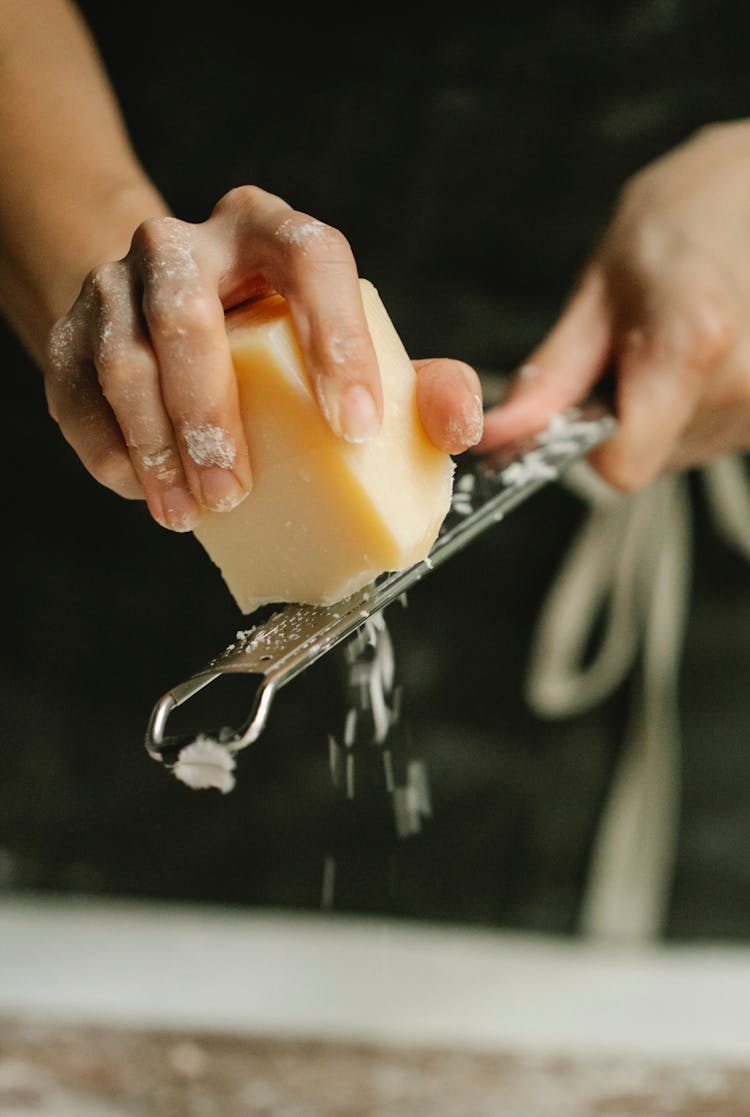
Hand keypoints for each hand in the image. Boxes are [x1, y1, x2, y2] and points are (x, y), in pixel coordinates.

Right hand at [45, 185, 482, 530]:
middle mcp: (190, 244)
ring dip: (155, 444)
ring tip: (190, 513)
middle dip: (211, 412)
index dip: (335, 339)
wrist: (166, 312)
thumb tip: (459, 426)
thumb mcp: (351, 347)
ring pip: (127, 357)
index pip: (311, 260)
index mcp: (273, 233)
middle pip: (188, 313)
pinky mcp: (75, 330)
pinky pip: (80, 390)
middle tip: (237, 492)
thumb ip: (417, 385)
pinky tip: (143, 491)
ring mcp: (120, 281)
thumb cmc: (277, 339)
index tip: (354, 425)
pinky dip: (109, 449)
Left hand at [478, 120, 749, 489]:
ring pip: (677, 451)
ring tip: (671, 345)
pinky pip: (705, 436)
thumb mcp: (594, 295)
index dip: (590, 442)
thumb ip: (548, 379)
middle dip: (625, 418)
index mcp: (694, 343)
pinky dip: (689, 408)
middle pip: (650, 457)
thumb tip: (498, 436)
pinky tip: (697, 357)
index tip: (586, 400)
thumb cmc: (672, 230)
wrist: (748, 197)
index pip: (623, 465)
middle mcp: (744, 380)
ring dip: (659, 411)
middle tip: (636, 350)